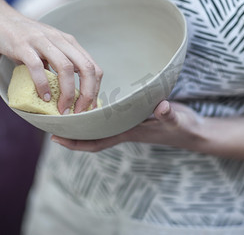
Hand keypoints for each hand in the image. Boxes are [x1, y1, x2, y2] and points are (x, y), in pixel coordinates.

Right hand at [0, 4, 102, 113]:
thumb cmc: (24, 38)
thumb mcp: (48, 49)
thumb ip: (58, 66)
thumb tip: (68, 95)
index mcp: (69, 43)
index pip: (93, 67)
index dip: (95, 90)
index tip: (89, 108)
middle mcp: (60, 40)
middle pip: (86, 68)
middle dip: (87, 94)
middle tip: (79, 112)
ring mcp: (42, 41)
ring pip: (66, 68)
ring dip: (67, 92)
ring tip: (62, 109)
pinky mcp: (22, 45)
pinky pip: (37, 66)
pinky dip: (43, 84)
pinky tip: (43, 97)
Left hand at [51, 100, 205, 151]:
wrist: (193, 131)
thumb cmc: (183, 127)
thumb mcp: (177, 120)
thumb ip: (169, 114)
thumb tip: (162, 107)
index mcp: (129, 132)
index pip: (97, 142)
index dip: (76, 143)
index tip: (56, 139)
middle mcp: (124, 129)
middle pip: (92, 135)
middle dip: (71, 132)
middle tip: (50, 122)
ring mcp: (129, 123)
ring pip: (99, 126)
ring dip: (82, 122)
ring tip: (64, 110)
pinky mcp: (135, 115)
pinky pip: (111, 116)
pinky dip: (98, 112)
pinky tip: (91, 101)